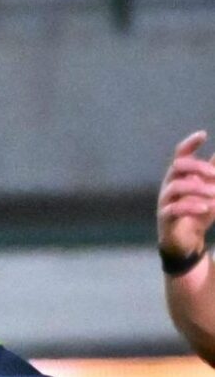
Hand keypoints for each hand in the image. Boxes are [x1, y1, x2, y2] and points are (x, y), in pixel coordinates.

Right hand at [158, 130, 214, 255]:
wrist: (186, 241)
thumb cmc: (198, 212)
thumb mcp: (211, 191)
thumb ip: (214, 174)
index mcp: (181, 176)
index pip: (180, 155)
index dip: (189, 144)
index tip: (203, 135)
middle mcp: (170, 185)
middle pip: (176, 166)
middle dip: (197, 167)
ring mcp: (166, 201)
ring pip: (175, 186)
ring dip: (197, 188)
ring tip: (214, 194)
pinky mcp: (165, 218)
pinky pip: (174, 209)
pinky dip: (191, 207)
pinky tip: (205, 208)